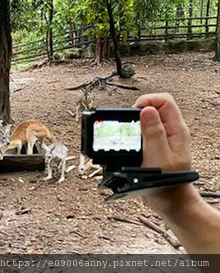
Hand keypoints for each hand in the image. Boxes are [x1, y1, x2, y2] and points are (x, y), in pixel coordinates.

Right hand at [134, 93, 195, 212]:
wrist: (169, 201)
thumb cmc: (168, 184)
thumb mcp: (159, 157)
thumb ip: (153, 133)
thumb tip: (147, 110)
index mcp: (177, 130)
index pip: (164, 100)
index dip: (147, 101)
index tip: (133, 112)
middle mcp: (170, 131)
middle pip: (153, 106)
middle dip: (137, 110)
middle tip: (127, 123)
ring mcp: (162, 137)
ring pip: (146, 117)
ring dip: (134, 121)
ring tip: (126, 131)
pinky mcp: (153, 144)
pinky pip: (142, 129)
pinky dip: (132, 131)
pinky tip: (127, 139)